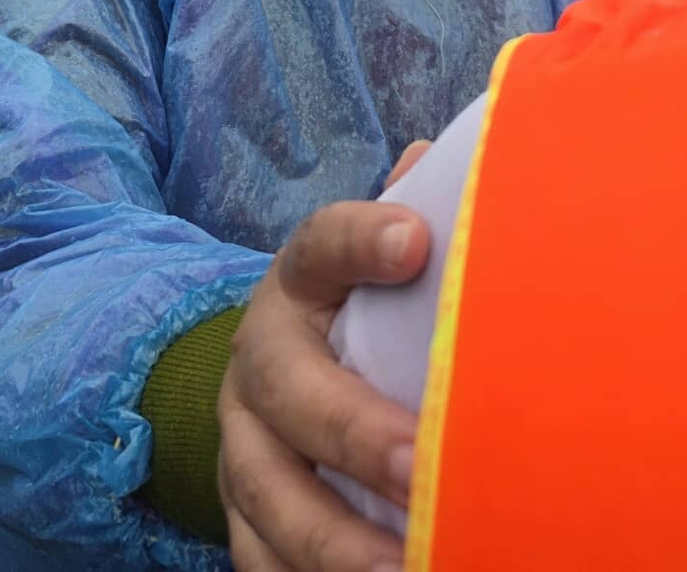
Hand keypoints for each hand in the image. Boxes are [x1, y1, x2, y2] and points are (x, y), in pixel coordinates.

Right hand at [220, 198, 431, 571]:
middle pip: (289, 392)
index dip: (359, 238)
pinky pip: (255, 557)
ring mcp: (241, 441)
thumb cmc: (369, 312)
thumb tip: (444, 156)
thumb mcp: (388, 260)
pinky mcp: (241, 515)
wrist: (280, 372)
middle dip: (354, 432)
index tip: (414, 241)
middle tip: (422, 467)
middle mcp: (259, 358)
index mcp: (302, 281)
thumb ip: (421, 214)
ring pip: (264, 492)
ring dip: (333, 539)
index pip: (319, 245)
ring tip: (405, 568)